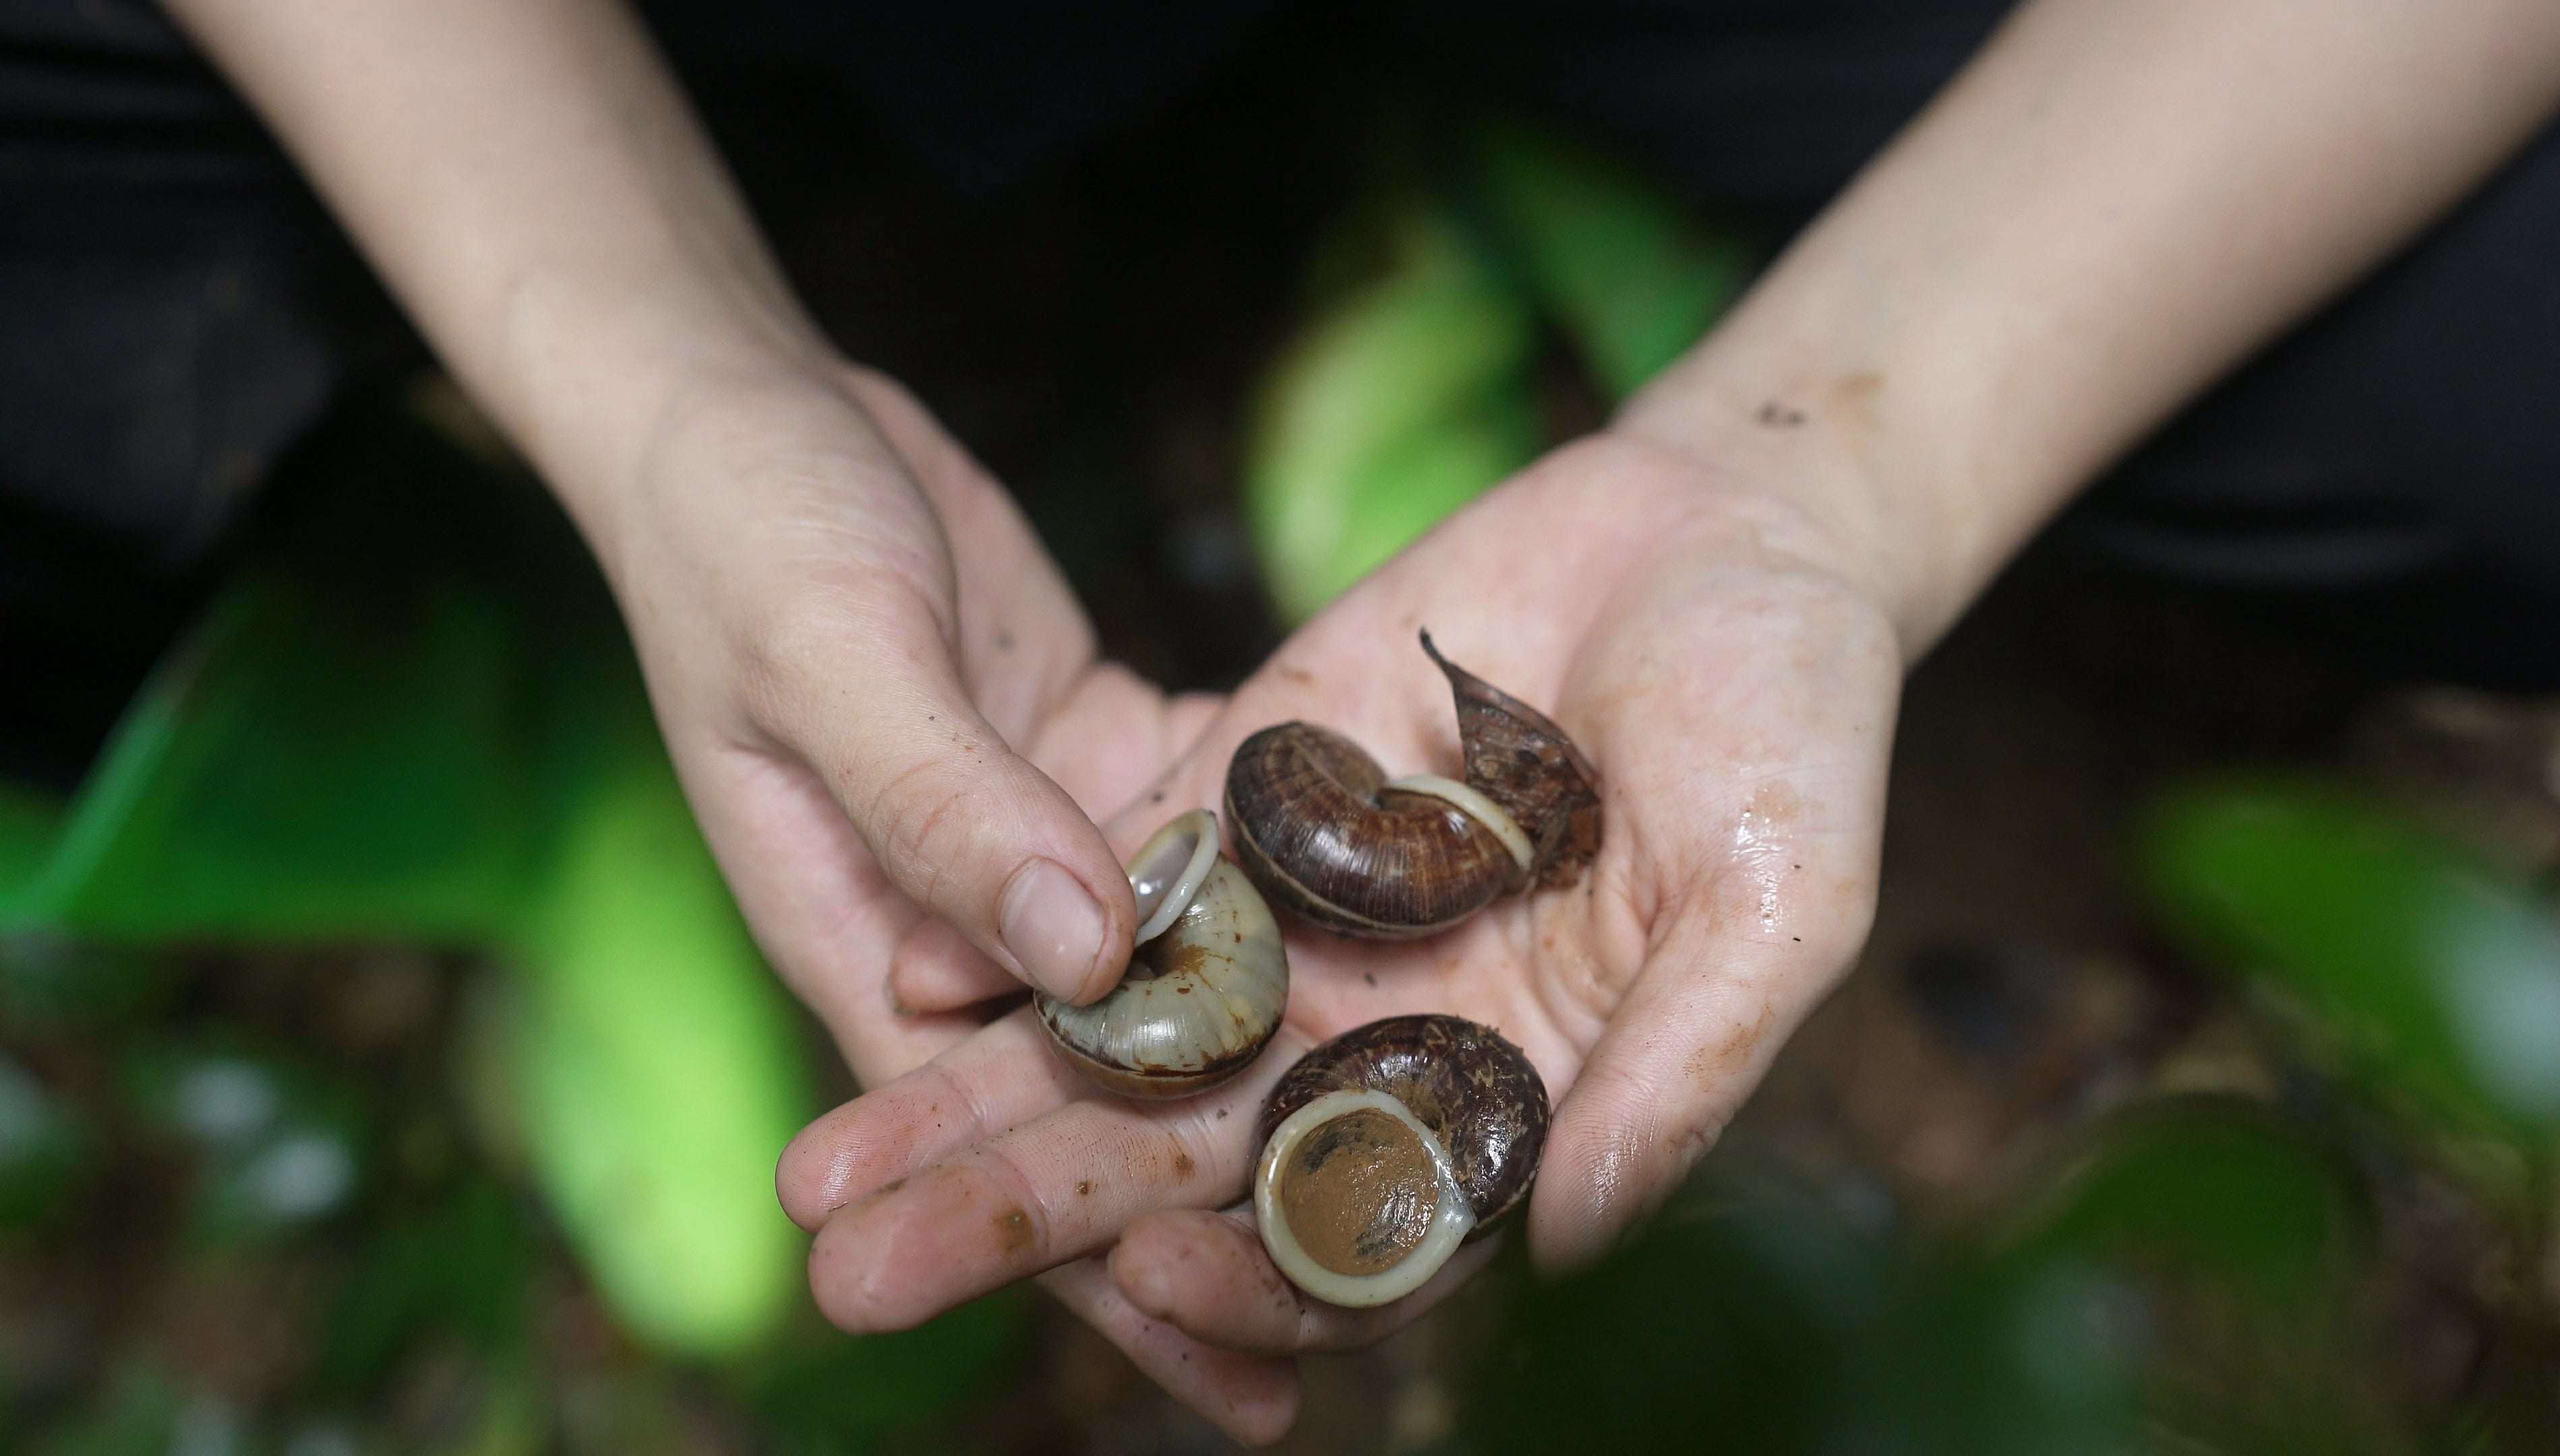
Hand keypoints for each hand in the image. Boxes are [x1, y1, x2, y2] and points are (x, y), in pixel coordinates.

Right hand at [594, 359, 1306, 1416]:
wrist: (751, 409)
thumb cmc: (742, 529)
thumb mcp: (829, 655)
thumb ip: (947, 805)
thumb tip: (1083, 958)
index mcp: (866, 937)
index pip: (989, 1140)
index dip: (1105, 1258)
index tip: (1230, 1368)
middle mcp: (965, 921)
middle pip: (1104, 1090)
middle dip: (1218, 1203)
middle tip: (1367, 1313)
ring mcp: (1043, 841)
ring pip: (1174, 975)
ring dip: (1271, 1058)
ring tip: (1414, 1155)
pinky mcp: (1103, 757)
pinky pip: (1210, 840)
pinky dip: (1286, 886)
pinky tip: (1409, 936)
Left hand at [777, 426, 1905, 1440]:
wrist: (1732, 526)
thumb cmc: (1797, 722)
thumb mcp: (1780, 902)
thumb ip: (1679, 1071)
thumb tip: (1557, 1248)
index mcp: (1505, 1087)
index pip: (1348, 1229)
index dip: (1245, 1269)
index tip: (1143, 1267)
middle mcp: (1378, 1026)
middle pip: (1178, 1152)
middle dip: (1022, 1214)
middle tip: (860, 1271)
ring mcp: (1299, 909)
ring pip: (1109, 1035)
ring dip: (967, 1101)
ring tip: (818, 1176)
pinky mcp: (1244, 787)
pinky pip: (1111, 875)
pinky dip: (1007, 929)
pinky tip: (898, 974)